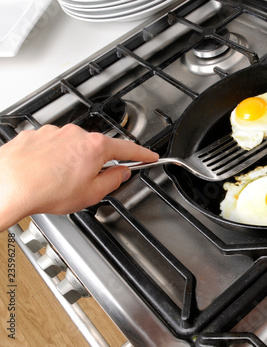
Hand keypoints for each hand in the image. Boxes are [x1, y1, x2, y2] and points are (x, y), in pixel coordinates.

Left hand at [0, 124, 158, 229]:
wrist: (7, 185)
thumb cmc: (46, 190)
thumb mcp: (91, 194)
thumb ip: (112, 181)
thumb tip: (120, 173)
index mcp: (95, 147)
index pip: (127, 149)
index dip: (142, 154)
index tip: (150, 156)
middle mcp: (76, 134)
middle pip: (97, 148)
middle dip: (97, 164)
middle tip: (90, 183)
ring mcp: (54, 133)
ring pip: (72, 147)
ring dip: (72, 162)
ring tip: (60, 183)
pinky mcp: (35, 135)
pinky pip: (52, 146)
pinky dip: (52, 159)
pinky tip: (45, 174)